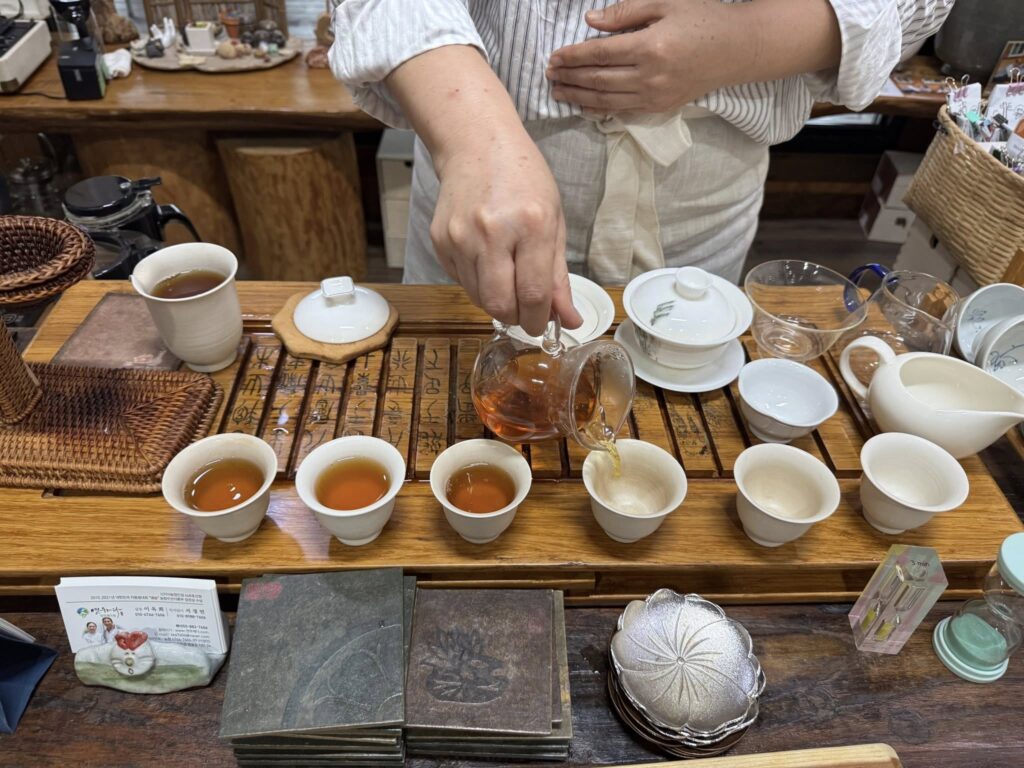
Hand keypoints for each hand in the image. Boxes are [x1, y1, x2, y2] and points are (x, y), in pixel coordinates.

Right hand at [431, 127, 582, 336]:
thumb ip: (559, 276)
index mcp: (531, 225)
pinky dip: (477, 283)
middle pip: (500, 304)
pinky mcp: (440, 241)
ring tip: (506, 278)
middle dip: (515, 318)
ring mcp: (461, 237)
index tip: (540, 326)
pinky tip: (486, 260)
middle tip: (524, 311)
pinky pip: (461, 281)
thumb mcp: (554, 222)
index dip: (537, 320)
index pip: (533, 294)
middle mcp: (492, 232)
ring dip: (496, 301)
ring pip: (478, 298)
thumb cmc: (523, 180)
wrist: (476, 145)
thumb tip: (569, 320)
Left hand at [546, 0, 744, 113]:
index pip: (600, 54)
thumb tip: (589, 21)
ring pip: (606, 99)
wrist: (736, 49)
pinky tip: (583, 106)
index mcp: (650, 47)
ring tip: (558, 91)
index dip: (573, 56)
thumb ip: (625, 13)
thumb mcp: (664, 3)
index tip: (554, 56)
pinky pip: (622, 111)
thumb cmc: (701, 19)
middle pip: (598, 79)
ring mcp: (655, 96)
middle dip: (570, 77)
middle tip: (548, 75)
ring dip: (578, 96)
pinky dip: (599, 109)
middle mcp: (650, 76)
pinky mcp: (660, 107)